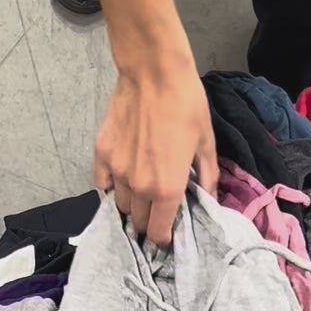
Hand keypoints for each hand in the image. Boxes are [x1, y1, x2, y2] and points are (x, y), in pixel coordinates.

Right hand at [94, 48, 217, 245]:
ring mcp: (116, 171)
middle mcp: (138, 187)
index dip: (164, 238)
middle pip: (138, 222)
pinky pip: (102, 184)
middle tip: (157, 211)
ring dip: (131, 206)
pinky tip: (122, 179)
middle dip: (148, 222)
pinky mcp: (102, 154)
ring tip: (141, 195)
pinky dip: (111, 188)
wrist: (153, 72)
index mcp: (166, 189)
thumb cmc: (186, 104)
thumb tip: (208, 199)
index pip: (158, 232)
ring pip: (120, 205)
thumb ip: (207, 177)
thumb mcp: (206, 143)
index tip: (168, 233)